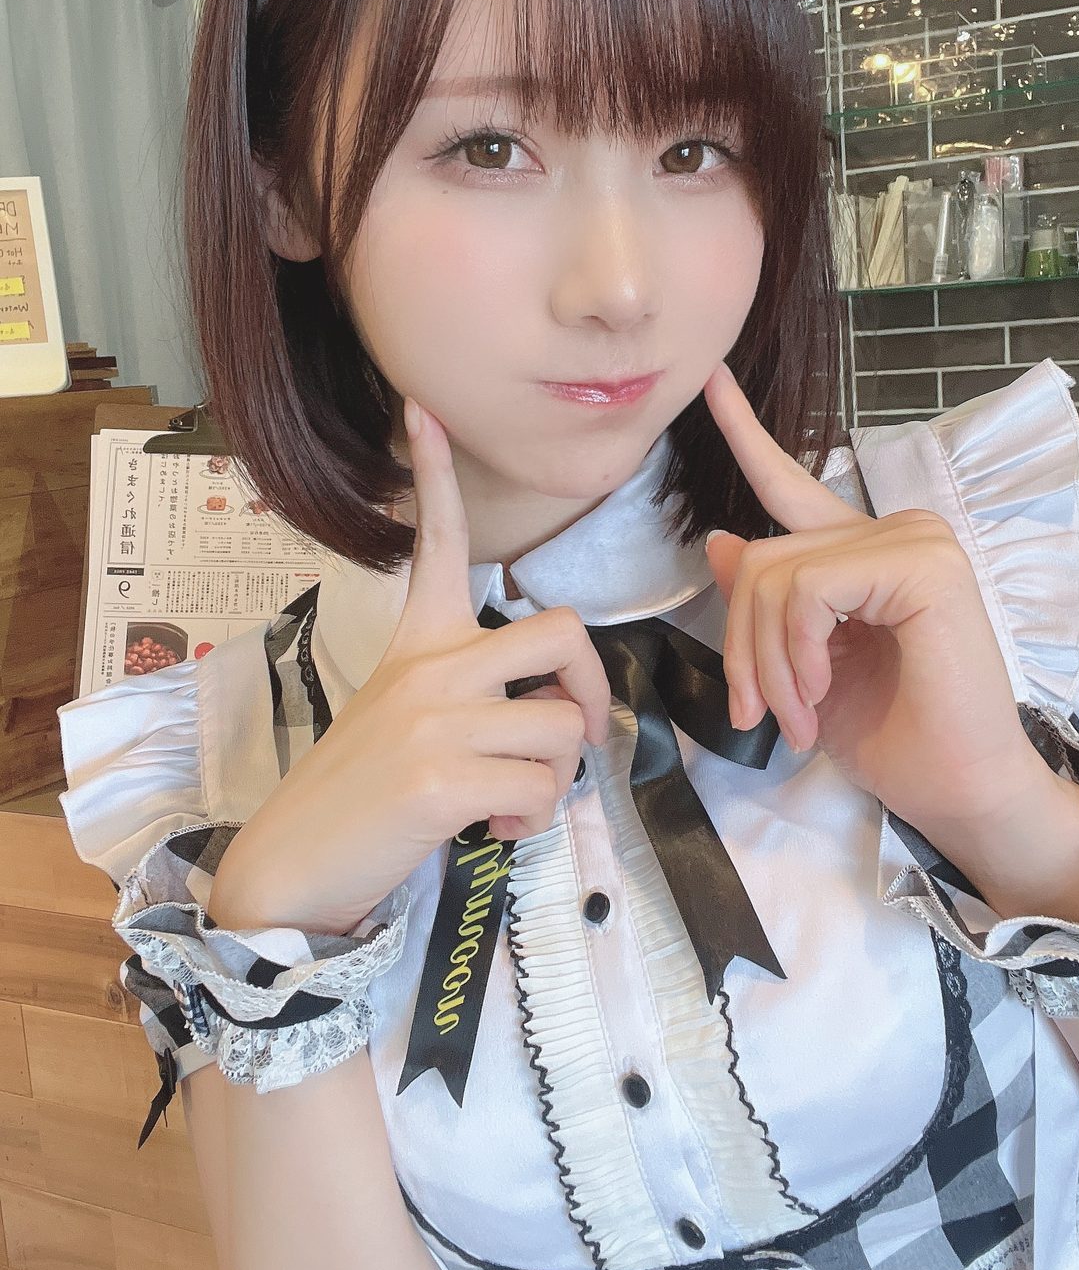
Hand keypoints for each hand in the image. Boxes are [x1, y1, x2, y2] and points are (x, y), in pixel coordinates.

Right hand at [214, 398, 612, 935]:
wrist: (298, 860)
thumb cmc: (364, 789)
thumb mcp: (411, 717)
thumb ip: (478, 695)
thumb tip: (559, 715)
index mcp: (418, 640)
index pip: (438, 543)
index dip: (435, 476)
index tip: (423, 410)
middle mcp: (430, 665)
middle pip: (560, 631)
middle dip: (590, 688)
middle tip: (568, 732)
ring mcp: (434, 719)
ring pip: (563, 727)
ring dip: (556, 780)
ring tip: (508, 803)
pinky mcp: (441, 778)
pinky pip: (541, 787)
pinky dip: (534, 819)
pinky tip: (493, 829)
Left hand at [701, 361, 1051, 849]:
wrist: (962, 793)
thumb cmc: (896, 741)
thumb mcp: (805, 671)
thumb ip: (769, 605)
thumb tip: (722, 541)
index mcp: (866, 554)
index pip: (792, 484)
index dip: (746, 434)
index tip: (712, 380)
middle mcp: (895, 531)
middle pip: (759, 558)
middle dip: (741, 647)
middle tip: (758, 713)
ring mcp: (914, 540)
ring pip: (773, 573)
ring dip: (766, 663)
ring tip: (794, 718)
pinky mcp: (922, 564)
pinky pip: (808, 588)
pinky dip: (795, 651)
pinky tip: (820, 692)